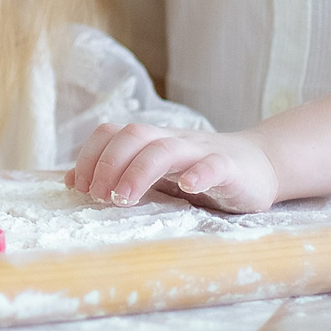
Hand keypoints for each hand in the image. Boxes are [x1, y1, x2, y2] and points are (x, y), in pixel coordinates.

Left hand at [67, 122, 278, 214]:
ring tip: (124, 198)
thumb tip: (70, 181)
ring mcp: (201, 152)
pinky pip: (214, 164)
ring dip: (139, 171)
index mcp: (151, 142)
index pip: (112, 133)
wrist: (261, 166)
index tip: (78, 187)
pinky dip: (200, 173)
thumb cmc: (201, 174)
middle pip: (134, 135)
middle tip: (99, 197)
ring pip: (166, 149)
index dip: (90, 156)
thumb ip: (118, 175)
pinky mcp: (231, 168)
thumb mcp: (157, 176)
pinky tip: (188, 186)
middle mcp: (172, 141)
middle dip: (109, 164)